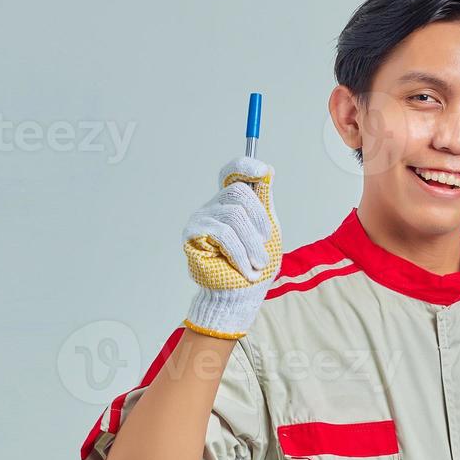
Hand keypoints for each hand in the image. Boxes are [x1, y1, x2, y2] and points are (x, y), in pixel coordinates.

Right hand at [181, 156, 283, 338]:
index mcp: (233, 201)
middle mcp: (215, 205)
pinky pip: (223, 234)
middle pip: (238, 191)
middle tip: (264, 244)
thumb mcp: (267, 230)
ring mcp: (202, 217)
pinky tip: (245, 269)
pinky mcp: (193, 234)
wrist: (242, 295)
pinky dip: (240, 254)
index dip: (246, 165)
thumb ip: (264, 201)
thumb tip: (267, 170)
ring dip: (252, 244)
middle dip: (259, 220)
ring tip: (256, 264)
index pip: (233, 170)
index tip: (265, 172)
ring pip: (234, 215)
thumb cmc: (254, 264)